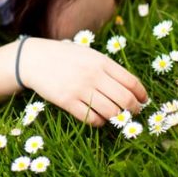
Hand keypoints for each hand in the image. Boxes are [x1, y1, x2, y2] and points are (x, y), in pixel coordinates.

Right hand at [20, 37, 146, 126]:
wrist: (34, 59)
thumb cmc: (65, 57)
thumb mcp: (89, 55)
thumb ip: (108, 68)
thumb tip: (131, 88)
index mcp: (101, 61)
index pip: (131, 82)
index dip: (141, 95)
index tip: (143, 101)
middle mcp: (93, 75)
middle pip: (125, 99)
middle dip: (133, 110)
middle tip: (133, 112)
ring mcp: (80, 88)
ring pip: (111, 112)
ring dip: (118, 118)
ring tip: (116, 117)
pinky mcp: (67, 101)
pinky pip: (92, 118)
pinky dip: (100, 122)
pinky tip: (98, 118)